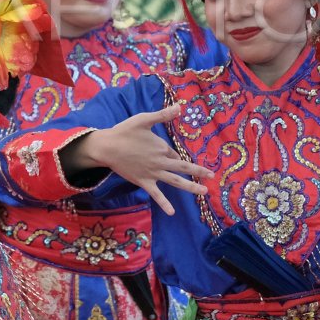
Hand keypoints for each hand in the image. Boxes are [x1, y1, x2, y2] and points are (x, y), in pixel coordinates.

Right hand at [65, 106, 212, 215]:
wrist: (107, 147)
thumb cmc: (125, 131)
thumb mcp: (144, 119)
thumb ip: (163, 115)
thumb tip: (180, 106)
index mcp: (162, 147)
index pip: (173, 153)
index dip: (173, 154)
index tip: (167, 154)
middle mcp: (161, 161)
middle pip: (183, 167)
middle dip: (198, 171)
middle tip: (212, 176)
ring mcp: (153, 173)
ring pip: (176, 181)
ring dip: (191, 187)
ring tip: (204, 191)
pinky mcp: (144, 182)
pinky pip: (156, 194)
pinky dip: (164, 203)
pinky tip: (172, 212)